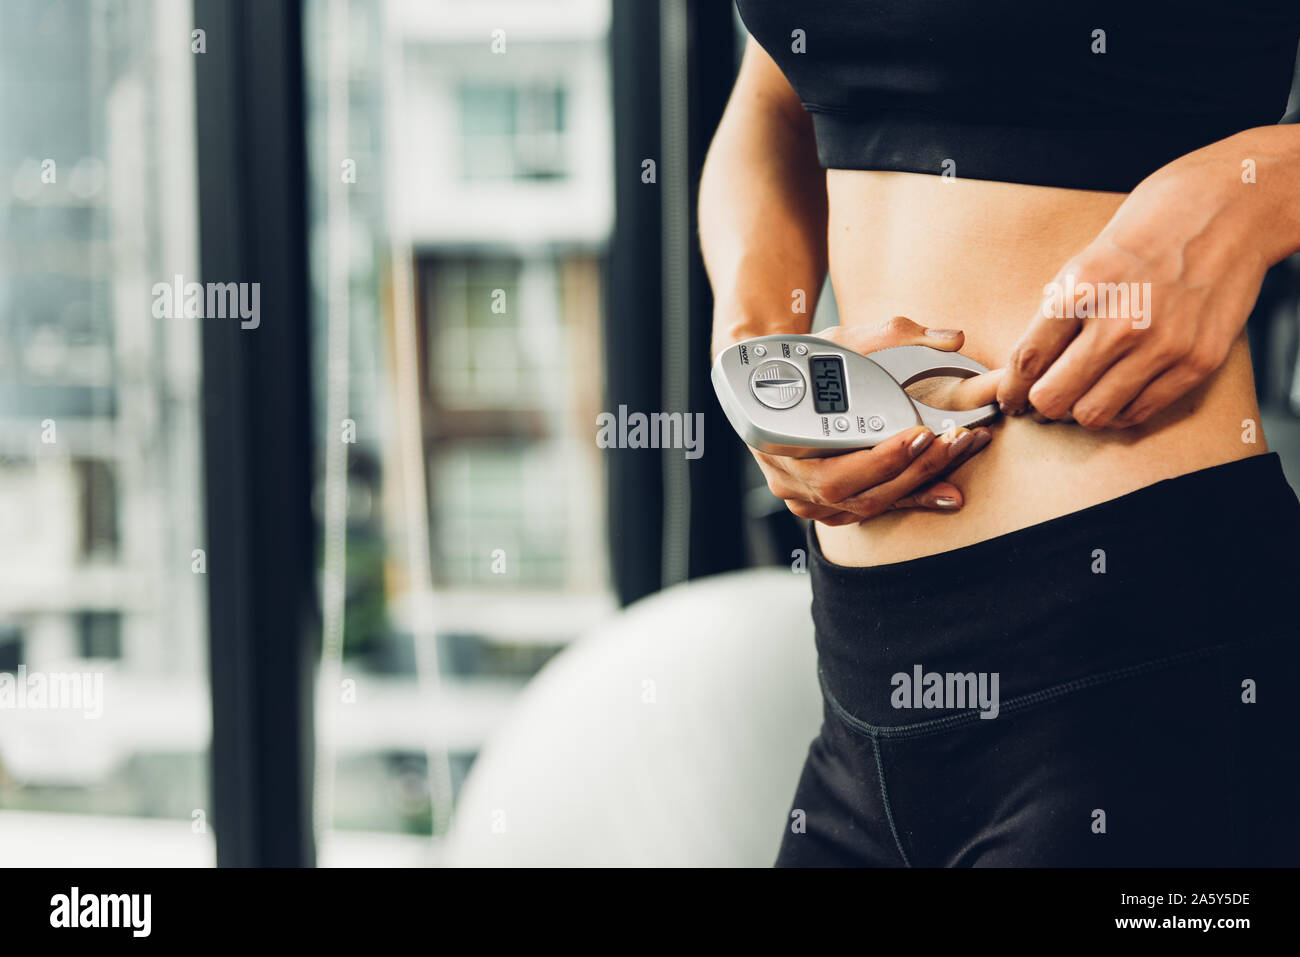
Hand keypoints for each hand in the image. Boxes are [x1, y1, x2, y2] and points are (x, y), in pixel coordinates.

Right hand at [750, 317, 999, 524]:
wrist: (773, 376)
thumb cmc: (802, 359)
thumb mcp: (842, 339)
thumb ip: (895, 335)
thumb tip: (953, 337)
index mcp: (780, 443)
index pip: (834, 469)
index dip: (883, 459)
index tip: (922, 435)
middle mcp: (789, 478)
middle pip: (857, 495)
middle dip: (913, 472)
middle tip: (953, 443)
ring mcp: (804, 497)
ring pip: (865, 507)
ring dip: (917, 487)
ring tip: (956, 457)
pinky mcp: (822, 504)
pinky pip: (867, 510)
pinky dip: (906, 499)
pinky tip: (941, 487)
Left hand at [996, 129, 1297, 428]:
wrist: (1227, 210)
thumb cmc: (1146, 234)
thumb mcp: (1083, 263)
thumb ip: (1055, 319)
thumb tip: (1023, 373)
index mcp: (1080, 290)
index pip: (1026, 363)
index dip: (1010, 389)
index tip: (1009, 397)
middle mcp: (1120, 322)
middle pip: (1053, 399)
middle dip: (1041, 403)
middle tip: (1045, 396)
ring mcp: (1162, 346)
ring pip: (1093, 415)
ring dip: (1080, 409)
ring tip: (1084, 391)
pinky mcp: (1197, 362)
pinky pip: (1140, 412)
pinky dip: (1121, 409)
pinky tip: (1119, 389)